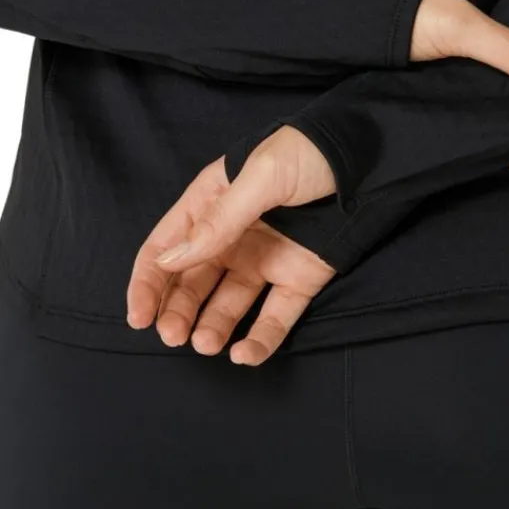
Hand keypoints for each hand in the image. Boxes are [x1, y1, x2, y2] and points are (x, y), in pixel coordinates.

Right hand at [126, 128, 336, 364]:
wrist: (370, 160)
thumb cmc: (310, 153)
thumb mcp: (260, 175)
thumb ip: (218, 221)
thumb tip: (169, 260)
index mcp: (212, 203)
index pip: (167, 246)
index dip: (148, 282)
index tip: (139, 316)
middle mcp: (233, 236)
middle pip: (192, 282)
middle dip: (177, 311)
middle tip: (172, 335)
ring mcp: (265, 260)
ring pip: (228, 304)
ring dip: (211, 327)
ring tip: (205, 344)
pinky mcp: (299, 279)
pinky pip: (275, 316)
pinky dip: (259, 339)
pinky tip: (244, 354)